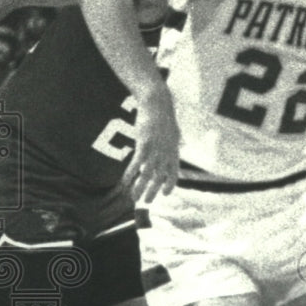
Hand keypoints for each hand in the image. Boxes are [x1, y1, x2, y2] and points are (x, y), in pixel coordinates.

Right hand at [122, 88, 180, 202]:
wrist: (157, 104)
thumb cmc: (164, 116)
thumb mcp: (175, 131)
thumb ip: (176, 142)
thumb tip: (181, 144)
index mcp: (174, 152)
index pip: (174, 174)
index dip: (169, 186)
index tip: (165, 194)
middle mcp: (166, 154)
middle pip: (160, 178)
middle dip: (152, 192)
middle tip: (146, 202)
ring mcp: (155, 150)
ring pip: (147, 175)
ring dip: (139, 188)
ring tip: (134, 198)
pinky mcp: (144, 145)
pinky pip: (136, 165)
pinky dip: (130, 175)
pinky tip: (124, 183)